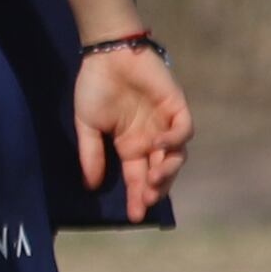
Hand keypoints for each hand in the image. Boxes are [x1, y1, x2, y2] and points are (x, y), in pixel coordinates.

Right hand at [69, 41, 191, 219]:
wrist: (107, 54)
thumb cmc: (94, 86)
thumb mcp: (87, 125)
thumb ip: (91, 153)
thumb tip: (90, 185)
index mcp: (130, 146)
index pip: (137, 178)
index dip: (136, 197)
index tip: (134, 217)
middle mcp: (150, 139)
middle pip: (160, 173)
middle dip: (155, 189)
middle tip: (145, 199)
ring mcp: (165, 124)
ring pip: (176, 156)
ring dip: (168, 171)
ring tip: (154, 179)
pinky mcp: (176, 107)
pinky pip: (183, 131)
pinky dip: (174, 141)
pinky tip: (157, 145)